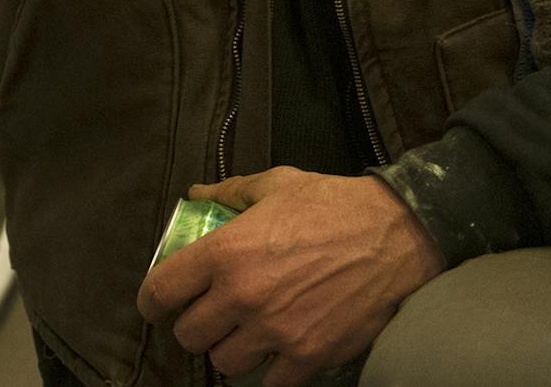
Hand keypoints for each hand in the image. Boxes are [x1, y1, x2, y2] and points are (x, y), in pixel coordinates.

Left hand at [135, 167, 442, 385]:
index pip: (161, 291)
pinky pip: (270, 383)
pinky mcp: (311, 355)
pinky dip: (268, 372)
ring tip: (241, 335)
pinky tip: (275, 353)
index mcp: (224, 252)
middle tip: (207, 316)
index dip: (152, 301)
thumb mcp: (273, 184)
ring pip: (224, 363)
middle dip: (192, 326)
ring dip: (228, 350)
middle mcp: (242, 296)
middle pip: (189, 335)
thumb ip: (227, 192)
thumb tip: (194, 195)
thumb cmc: (332, 204)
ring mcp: (277, 331)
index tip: (156, 304)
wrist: (399, 235)